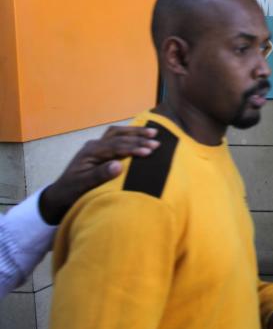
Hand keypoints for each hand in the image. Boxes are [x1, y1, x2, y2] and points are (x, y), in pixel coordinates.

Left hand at [38, 126, 159, 224]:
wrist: (59, 196)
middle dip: (138, 137)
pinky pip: (116, 138)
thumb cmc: (72, 192)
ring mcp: (96, 146)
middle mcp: (94, 145)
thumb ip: (100, 175)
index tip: (149, 151)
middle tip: (156, 141)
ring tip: (153, 132)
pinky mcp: (99, 150)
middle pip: (118, 136)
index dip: (133, 147)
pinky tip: (140, 135)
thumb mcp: (83, 186)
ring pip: (117, 133)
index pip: (116, 146)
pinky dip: (129, 135)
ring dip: (135, 132)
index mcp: (90, 152)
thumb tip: (118, 165)